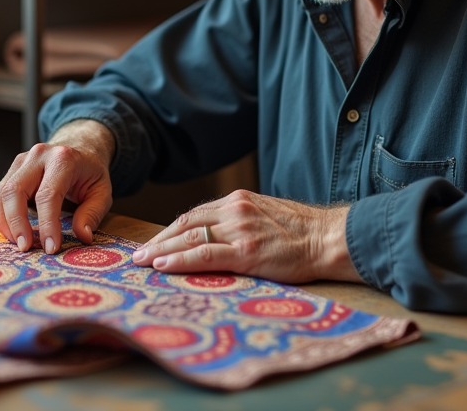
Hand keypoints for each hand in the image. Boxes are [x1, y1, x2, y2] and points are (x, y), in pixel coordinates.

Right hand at [0, 119, 114, 254]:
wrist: (81, 147)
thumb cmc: (91, 171)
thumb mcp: (102, 192)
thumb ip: (92, 214)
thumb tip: (83, 237)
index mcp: (63, 159)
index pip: (48, 195)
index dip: (47, 224)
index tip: (51, 248)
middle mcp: (39, 156)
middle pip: (15, 191)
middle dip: (17, 223)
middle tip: (26, 248)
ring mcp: (22, 160)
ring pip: (2, 193)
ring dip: (5, 222)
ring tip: (18, 243)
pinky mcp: (13, 169)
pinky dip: (1, 216)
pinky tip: (12, 232)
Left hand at [130, 190, 362, 284]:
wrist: (329, 238)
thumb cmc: (302, 233)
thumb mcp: (266, 217)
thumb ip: (241, 222)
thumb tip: (219, 236)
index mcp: (238, 200)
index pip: (194, 214)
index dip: (171, 231)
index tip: (155, 243)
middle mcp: (235, 209)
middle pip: (185, 224)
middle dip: (159, 241)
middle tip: (138, 256)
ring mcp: (239, 230)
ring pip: (189, 238)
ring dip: (162, 251)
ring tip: (142, 263)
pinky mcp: (246, 251)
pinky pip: (205, 255)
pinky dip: (181, 260)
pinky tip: (163, 266)